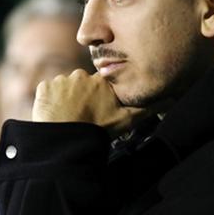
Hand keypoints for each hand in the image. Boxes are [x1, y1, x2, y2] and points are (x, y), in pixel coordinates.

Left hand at [32, 70, 148, 135]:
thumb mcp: (127, 120)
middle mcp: (80, 74)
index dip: (100, 95)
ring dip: (65, 99)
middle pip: (82, 84)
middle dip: (82, 96)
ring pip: (64, 87)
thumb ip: (147, 108)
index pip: (101, 82)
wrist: (65, 139)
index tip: (98, 107)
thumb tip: (170, 99)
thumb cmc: (97, 129)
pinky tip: (56, 115)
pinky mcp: (43, 88)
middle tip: (83, 115)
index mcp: (100, 80)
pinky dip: (50, 102)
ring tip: (68, 118)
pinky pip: (47, 91)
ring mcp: (60, 80)